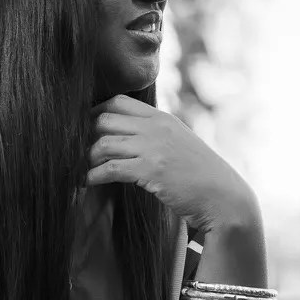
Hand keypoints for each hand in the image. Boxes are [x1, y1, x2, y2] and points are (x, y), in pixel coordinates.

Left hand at [87, 95, 257, 234]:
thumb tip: (128, 138)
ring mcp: (155, 147)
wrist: (224, 197)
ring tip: (79, 171)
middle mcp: (157, 127)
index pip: (118, 102)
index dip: (94, 114)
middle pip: (104, 119)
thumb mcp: (180, 144)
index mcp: (163, 118)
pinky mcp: (152, 170)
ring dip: (86, 158)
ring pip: (103, 142)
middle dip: (84, 135)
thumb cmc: (201, 176)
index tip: (84, 131)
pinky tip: (87, 183)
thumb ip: (156, 136)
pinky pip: (110, 167)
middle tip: (75, 153)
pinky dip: (93, 175)